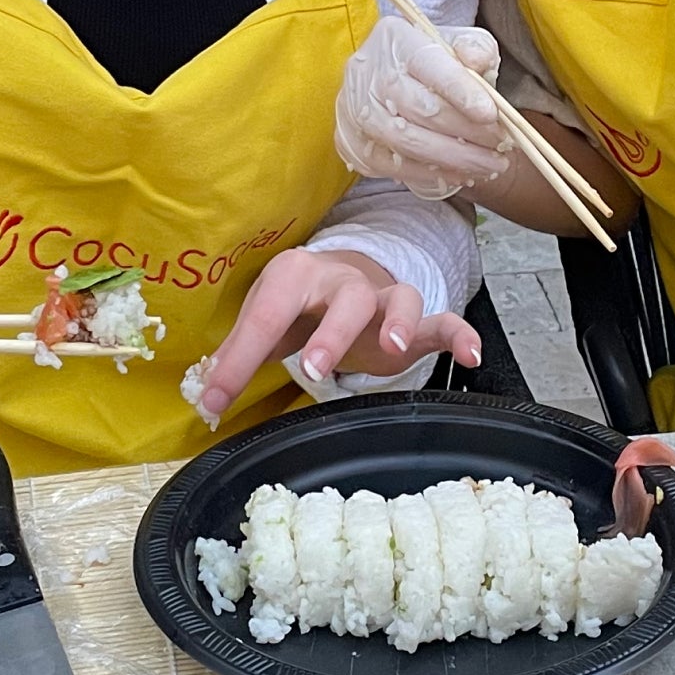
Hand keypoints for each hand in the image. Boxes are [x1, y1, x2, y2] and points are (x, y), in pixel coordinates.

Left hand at [192, 247, 480, 423]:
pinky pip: (443, 321)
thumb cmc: (299, 305)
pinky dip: (459, 334)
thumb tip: (202, 395)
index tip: (214, 402)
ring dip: (396, 322)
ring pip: (395, 299)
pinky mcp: (415, 318)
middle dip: (330, 332)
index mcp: (294, 276)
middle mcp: (341, 279)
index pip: (266, 317)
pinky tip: (471, 357)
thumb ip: (236, 355)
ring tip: (393, 350)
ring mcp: (381, 296)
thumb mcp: (265, 322)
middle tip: (314, 368)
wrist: (345, 273)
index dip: (238, 360)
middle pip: (342, 299)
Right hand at [335, 16, 508, 200]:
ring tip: (490, 165)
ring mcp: (355, 110)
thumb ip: (475, 48)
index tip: (490, 114)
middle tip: (501, 146)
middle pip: (419, 107)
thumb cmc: (431, 64)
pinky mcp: (351, 142)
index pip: (428, 64)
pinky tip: (461, 174)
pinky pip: (393, 165)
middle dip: (466, 132)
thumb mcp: (457, 44)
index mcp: (396, 40)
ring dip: (453, 158)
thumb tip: (478, 62)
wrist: (388, 82)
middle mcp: (367, 73)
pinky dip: (431, 173)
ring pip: (406, 141)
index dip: (460, 90)